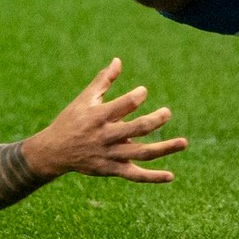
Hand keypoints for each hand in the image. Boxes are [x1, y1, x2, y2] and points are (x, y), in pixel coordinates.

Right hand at [24, 59, 186, 183]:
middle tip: (167, 113)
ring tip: (184, 142)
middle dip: (155, 120)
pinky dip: (153, 177)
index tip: (143, 92)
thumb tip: (118, 61)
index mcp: (98, 116)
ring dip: (164, 148)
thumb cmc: (72, 120)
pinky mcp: (112, 169)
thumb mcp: (85, 99)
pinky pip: (136, 175)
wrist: (55, 151)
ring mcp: (110, 155)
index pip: (123, 105)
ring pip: (141, 153)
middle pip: (136, 129)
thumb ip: (103, 80)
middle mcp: (106, 136)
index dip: (136, 97)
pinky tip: (170, 176)